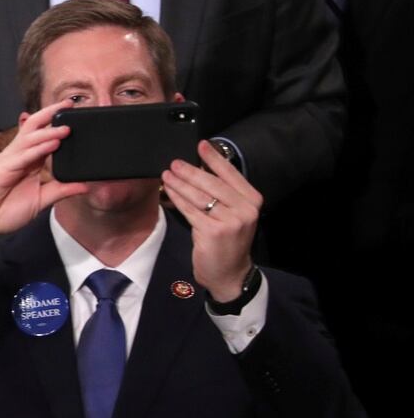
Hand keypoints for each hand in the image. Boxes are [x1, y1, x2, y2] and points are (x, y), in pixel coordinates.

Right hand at [0, 101, 87, 269]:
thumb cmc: (4, 211)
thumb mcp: (41, 201)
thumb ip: (61, 190)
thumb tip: (85, 185)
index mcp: (28, 161)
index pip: (43, 135)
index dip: (57, 123)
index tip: (76, 115)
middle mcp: (19, 156)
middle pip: (34, 127)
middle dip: (50, 114)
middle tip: (70, 104)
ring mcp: (9, 161)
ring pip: (29, 139)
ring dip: (49, 132)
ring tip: (67, 128)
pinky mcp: (2, 170)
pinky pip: (22, 156)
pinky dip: (38, 149)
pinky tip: (52, 145)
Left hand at [160, 140, 260, 301]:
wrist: (230, 273)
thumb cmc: (228, 241)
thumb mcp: (233, 214)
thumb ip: (223, 194)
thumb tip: (200, 169)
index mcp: (252, 200)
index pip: (231, 173)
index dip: (214, 158)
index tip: (201, 144)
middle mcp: (245, 209)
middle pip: (212, 183)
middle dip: (191, 171)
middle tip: (174, 163)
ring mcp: (230, 221)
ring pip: (199, 196)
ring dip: (180, 183)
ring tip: (166, 174)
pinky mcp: (213, 232)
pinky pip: (190, 211)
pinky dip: (177, 199)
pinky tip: (168, 191)